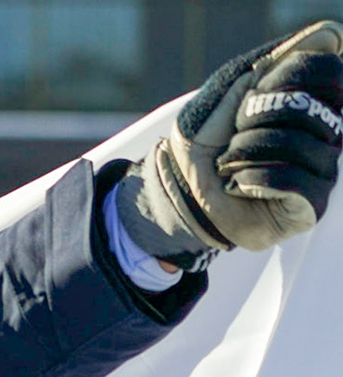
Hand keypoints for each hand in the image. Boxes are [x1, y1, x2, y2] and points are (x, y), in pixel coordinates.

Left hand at [118, 21, 342, 266]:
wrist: (182, 195)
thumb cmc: (206, 147)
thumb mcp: (224, 101)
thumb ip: (263, 70)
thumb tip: (324, 35)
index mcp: (311, 105)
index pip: (328, 72)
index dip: (287, 79)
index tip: (252, 94)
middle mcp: (326, 136)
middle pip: (308, 109)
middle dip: (256, 119)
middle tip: (233, 136)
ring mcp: (321, 171)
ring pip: (300, 146)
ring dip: (248, 152)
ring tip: (229, 165)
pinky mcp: (310, 206)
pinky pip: (297, 182)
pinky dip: (257, 180)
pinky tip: (239, 186)